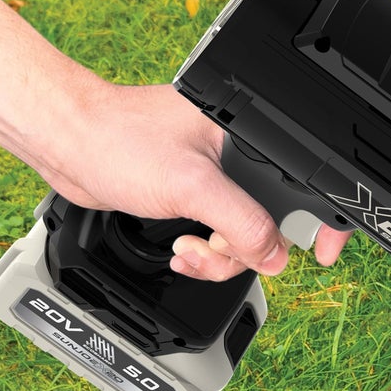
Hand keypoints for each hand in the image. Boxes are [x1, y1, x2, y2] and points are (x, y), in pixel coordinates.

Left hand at [0, 0, 348, 282]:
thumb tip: (275, 256)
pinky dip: (205, 253)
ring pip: (245, 235)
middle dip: (247, 249)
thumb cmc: (118, 140)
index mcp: (252, 134)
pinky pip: (220, 235)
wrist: (66, 144)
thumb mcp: (193, 188)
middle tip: (218, 250)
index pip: (308, 182)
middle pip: (275, 221)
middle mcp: (240, 153)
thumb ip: (243, 224)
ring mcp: (218, 176)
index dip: (322, 222)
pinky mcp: (195, 195)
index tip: (324, 254)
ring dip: (219, 256)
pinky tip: (181, 249)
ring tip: (189, 250)